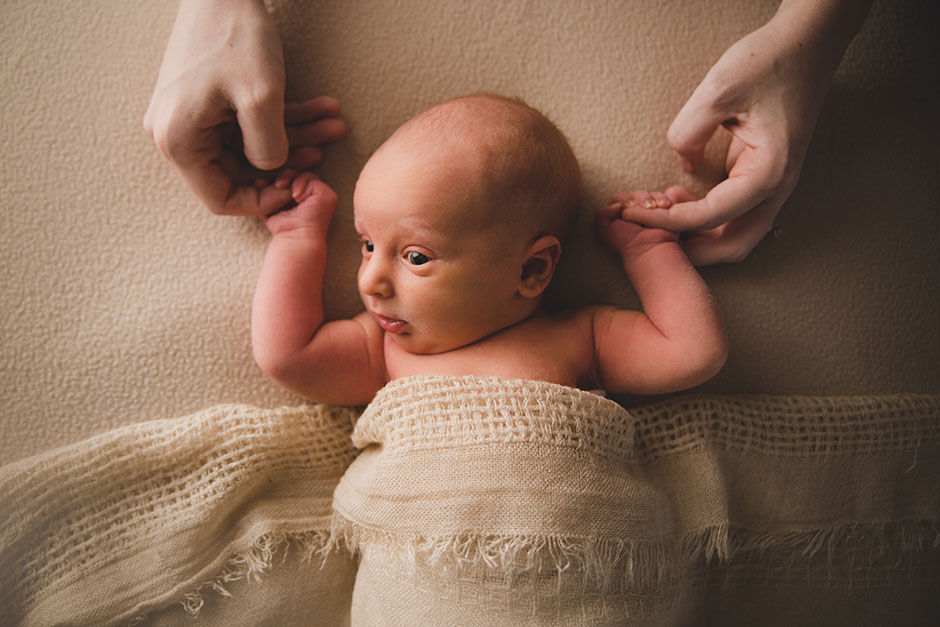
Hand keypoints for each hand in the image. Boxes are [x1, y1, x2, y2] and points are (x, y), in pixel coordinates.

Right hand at [143, 0, 344, 215]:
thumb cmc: (234, 34)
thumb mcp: (261, 98)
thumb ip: (269, 148)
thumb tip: (272, 172)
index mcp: (179, 141)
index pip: (219, 198)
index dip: (262, 201)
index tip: (296, 189)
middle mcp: (176, 133)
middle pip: (238, 169)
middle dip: (287, 160)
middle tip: (325, 151)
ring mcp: (190, 115)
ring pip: (251, 145)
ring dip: (295, 136)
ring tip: (333, 125)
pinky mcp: (207, 100)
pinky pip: (247, 122)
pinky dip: (285, 117)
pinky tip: (323, 110)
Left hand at [263, 172, 337, 235]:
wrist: (295, 241)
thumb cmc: (283, 229)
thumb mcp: (272, 206)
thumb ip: (268, 193)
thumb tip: (258, 181)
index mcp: (305, 198)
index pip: (292, 180)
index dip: (279, 178)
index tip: (261, 183)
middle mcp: (316, 197)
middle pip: (300, 174)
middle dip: (285, 176)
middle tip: (276, 184)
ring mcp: (324, 196)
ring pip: (306, 175)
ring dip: (291, 179)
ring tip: (283, 189)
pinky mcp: (328, 196)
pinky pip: (312, 180)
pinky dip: (300, 184)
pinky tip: (295, 196)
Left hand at [597, 188, 689, 260]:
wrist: (647, 249)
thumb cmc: (625, 242)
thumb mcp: (606, 230)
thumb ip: (602, 214)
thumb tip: (616, 204)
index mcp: (618, 212)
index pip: (620, 198)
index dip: (625, 199)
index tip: (630, 205)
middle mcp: (633, 209)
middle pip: (637, 194)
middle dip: (642, 198)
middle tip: (647, 206)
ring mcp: (649, 210)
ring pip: (651, 196)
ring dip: (655, 198)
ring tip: (657, 207)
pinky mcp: (662, 211)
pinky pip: (663, 199)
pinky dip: (664, 200)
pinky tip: (665, 206)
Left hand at [619, 1, 867, 263]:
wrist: (806, 45)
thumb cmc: (769, 63)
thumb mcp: (718, 91)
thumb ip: (689, 132)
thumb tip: (681, 162)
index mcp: (769, 173)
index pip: (711, 217)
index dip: (667, 220)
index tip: (633, 214)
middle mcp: (777, 187)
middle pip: (734, 246)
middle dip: (690, 249)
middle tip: (647, 235)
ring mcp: (774, 185)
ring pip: (737, 234)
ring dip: (698, 234)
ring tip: (658, 212)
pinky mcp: (764, 176)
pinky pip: (735, 213)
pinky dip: (706, 218)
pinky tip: (676, 198)